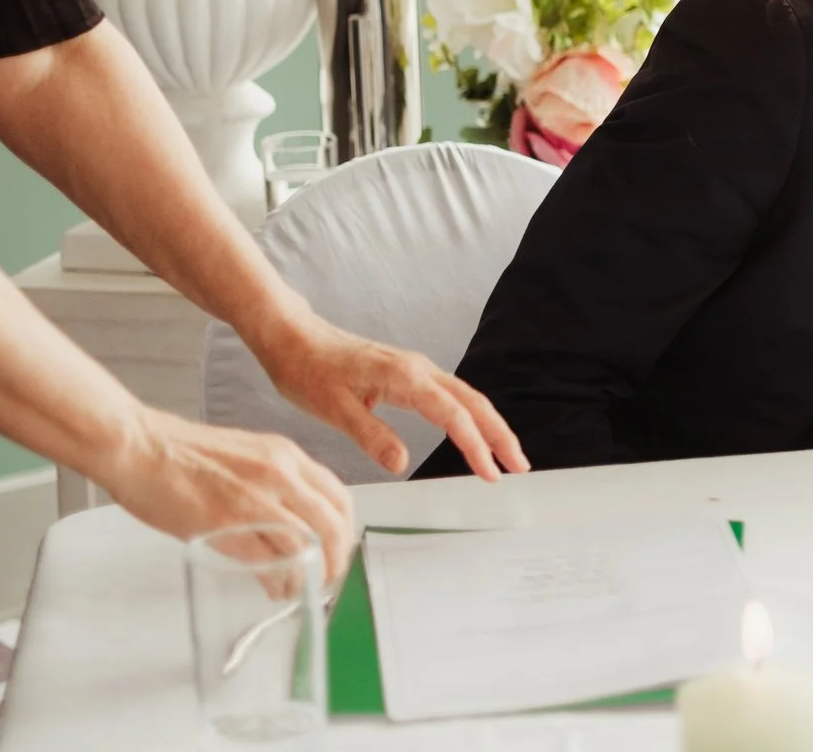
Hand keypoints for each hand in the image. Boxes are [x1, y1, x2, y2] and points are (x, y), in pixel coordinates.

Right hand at [95, 406, 358, 585]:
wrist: (139, 446)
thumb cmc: (180, 451)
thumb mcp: (245, 454)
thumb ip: (271, 480)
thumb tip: (289, 514)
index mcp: (284, 455)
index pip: (337, 495)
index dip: (345, 528)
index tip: (340, 548)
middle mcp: (279, 474)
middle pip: (331, 524)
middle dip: (336, 559)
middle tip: (328, 578)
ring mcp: (254, 500)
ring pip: (306, 545)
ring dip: (310, 575)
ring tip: (301, 590)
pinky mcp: (226, 525)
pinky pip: (268, 562)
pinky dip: (279, 581)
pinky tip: (275, 590)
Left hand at [254, 315, 527, 480]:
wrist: (293, 338)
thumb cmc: (308, 370)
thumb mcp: (333, 410)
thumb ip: (371, 436)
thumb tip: (402, 463)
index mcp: (404, 378)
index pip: (453, 415)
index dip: (476, 446)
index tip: (490, 473)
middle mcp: (418, 369)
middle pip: (474, 402)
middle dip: (500, 434)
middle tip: (519, 465)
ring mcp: (416, 369)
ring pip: (467, 397)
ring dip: (490, 425)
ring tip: (507, 454)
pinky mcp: (409, 374)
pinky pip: (452, 394)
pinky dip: (471, 415)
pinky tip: (473, 430)